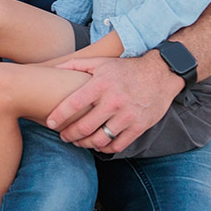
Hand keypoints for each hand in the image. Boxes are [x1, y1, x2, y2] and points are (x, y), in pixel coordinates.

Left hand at [46, 53, 182, 153]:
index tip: (50, 123)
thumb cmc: (126, 69)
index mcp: (101, 84)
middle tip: (63, 136)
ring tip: (78, 141)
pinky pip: (118, 144)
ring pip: (100, 139)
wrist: (160, 74)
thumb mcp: (101, 62)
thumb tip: (53, 70)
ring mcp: (127, 116)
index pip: (75, 103)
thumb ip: (76, 65)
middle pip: (85, 126)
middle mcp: (114, 101)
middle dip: (70, 134)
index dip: (60, 115)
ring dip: (85, 144)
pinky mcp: (139, 127)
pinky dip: (104, 148)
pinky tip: (97, 144)